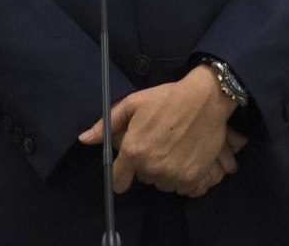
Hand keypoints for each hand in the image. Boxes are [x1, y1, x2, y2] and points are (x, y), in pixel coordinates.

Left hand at [79, 66, 244, 196]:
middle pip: (142, 178)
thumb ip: (106, 125)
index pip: (118, 182)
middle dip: (146, 165)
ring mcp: (173, 175)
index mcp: (134, 151)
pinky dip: (182, 177)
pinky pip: (182, 188)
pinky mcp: (193, 178)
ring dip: (164, 172)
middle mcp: (152, 168)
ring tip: (172, 149)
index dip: (121, 174)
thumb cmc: (165, 99)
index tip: (127, 167)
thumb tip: (84, 139)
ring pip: (162, 184)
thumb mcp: (132, 105)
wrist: (204, 100)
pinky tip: (185, 158)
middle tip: (156, 144)